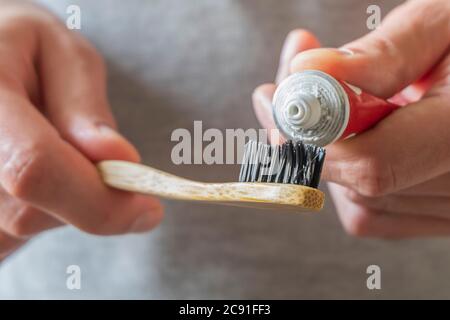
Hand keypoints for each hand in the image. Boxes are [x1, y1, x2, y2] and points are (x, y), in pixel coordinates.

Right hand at [0, 2, 162, 260]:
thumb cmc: (22, 48)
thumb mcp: (63, 54)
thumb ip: (85, 108)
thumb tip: (120, 161)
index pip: (35, 167)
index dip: (97, 201)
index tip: (148, 210)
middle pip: (30, 211)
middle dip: (83, 197)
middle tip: (91, 155)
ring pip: (20, 228)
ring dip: (60, 202)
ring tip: (49, 149)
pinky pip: (8, 234)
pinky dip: (39, 210)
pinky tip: (37, 171)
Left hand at [252, 0, 449, 237]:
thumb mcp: (444, 28)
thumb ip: (381, 54)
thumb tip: (308, 70)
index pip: (372, 164)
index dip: (316, 138)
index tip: (277, 100)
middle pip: (356, 183)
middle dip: (309, 136)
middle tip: (287, 88)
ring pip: (358, 201)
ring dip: (331, 154)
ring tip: (340, 106)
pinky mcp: (438, 216)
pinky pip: (375, 213)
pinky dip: (351, 176)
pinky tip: (360, 137)